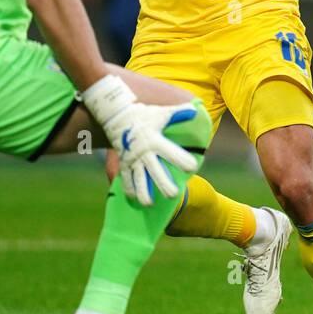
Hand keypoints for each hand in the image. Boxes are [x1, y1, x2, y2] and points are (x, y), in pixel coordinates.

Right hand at [83, 75, 198, 206]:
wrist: (117, 114)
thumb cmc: (144, 114)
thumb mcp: (162, 113)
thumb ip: (179, 113)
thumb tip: (195, 109)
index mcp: (156, 141)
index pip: (171, 153)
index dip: (182, 160)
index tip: (192, 168)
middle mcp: (144, 153)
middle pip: (155, 171)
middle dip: (164, 184)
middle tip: (173, 195)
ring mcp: (132, 159)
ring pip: (138, 179)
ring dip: (143, 192)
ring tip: (150, 204)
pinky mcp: (124, 162)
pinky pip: (125, 178)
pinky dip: (129, 189)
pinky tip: (134, 199)